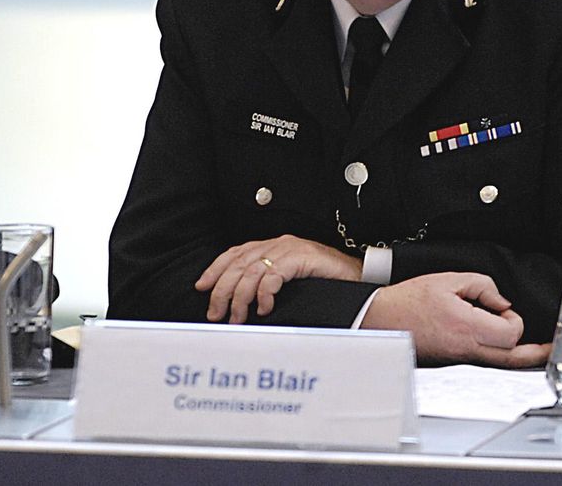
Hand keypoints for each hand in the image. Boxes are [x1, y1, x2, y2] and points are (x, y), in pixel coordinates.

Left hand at [195, 234, 362, 323]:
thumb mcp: (291, 284)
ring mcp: (290, 249)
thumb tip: (242, 307)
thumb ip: (269, 286)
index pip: (235, 254)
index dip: (216, 269)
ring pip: (251, 271)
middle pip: (238, 263)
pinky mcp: (301, 257)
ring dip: (240, 298)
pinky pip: (273, 275)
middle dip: (222, 290)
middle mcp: (278, 243)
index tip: (201, 287)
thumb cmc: (327, 284)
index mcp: (274, 246)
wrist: (360, 278)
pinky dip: (264, 294)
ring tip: (238, 318)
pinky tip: (264, 309)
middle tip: (215, 314)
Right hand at [360, 272, 552, 367]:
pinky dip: (503, 355)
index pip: (510, 333)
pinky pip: (488, 362)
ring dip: (522, 356)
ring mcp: (461, 360)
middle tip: (552, 346)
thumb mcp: (447, 280)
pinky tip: (507, 345)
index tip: (503, 308)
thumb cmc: (409, 301)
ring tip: (538, 349)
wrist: (382, 322)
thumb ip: (482, 285)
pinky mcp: (456, 362)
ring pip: (503, 365)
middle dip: (536, 351)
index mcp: (466, 327)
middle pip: (514, 359)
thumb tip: (501, 302)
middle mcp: (467, 350)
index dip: (514, 319)